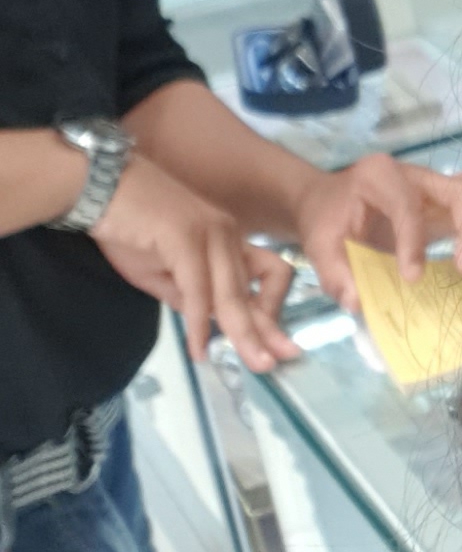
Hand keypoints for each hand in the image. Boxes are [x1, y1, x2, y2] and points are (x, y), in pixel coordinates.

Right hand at [88, 154, 296, 371]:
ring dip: (244, 334)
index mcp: (228, 238)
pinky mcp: (186, 238)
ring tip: (254, 364)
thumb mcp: (162, 272)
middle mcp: (228, 234)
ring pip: (233, 294)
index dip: (273, 308)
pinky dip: (200, 325)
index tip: (271, 339)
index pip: (270, 274)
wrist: (96, 187)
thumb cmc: (127, 226)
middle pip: (258, 288)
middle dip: (268, 330)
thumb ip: (188, 297)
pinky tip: (199, 350)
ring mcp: (210, 233)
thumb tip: (208, 326)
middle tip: (276, 364)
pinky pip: (199, 291)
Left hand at [292, 155, 461, 314]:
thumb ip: (335, 274)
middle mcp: (416, 174)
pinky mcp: (453, 199)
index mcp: (379, 175)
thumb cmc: (328, 221)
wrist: (332, 203)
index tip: (412, 279)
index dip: (414, 242)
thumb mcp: (319, 246)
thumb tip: (357, 303)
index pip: (407, 204)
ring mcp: (439, 184)